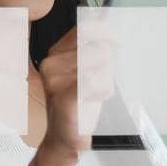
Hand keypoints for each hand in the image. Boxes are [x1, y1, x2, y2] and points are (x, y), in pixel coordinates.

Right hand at [35, 25, 116, 159]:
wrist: (65, 138)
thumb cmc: (78, 105)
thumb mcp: (84, 72)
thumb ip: (92, 49)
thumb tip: (108, 28)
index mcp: (55, 53)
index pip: (84, 28)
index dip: (105, 32)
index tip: (115, 40)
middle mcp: (51, 64)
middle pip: (97, 47)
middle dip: (107, 64)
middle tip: (100, 81)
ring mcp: (55, 81)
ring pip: (100, 65)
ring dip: (106, 80)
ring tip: (95, 94)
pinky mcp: (63, 97)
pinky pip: (94, 82)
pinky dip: (102, 91)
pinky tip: (94, 100)